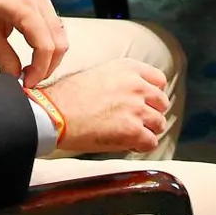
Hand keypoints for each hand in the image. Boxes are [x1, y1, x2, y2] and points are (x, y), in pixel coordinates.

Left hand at [0, 0, 67, 87]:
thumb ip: (2, 56)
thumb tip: (15, 76)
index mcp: (25, 8)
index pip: (45, 46)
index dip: (40, 69)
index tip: (27, 82)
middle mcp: (40, 2)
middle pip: (59, 42)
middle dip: (49, 66)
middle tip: (32, 79)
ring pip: (60, 34)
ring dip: (51, 55)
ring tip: (34, 69)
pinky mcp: (41, 0)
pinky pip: (54, 26)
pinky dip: (50, 43)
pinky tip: (36, 53)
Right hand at [41, 58, 169, 154]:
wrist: (54, 113)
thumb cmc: (68, 96)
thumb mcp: (99, 74)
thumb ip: (121, 80)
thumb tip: (132, 94)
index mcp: (129, 68)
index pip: (159, 81)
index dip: (152, 95)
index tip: (145, 103)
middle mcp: (137, 86)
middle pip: (161, 103)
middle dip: (151, 113)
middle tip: (137, 121)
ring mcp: (136, 108)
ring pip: (159, 123)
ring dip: (147, 131)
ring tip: (131, 134)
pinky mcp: (132, 131)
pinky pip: (151, 142)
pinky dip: (141, 146)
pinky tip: (128, 145)